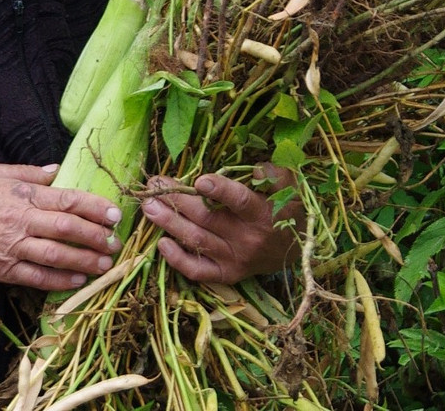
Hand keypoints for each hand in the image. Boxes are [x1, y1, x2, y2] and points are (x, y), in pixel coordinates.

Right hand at [0, 163, 121, 291]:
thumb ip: (28, 172)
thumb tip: (56, 170)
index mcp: (23, 195)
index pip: (67, 200)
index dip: (95, 207)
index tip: (115, 214)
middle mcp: (22, 222)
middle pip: (68, 229)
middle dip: (96, 237)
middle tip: (115, 242)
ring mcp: (13, 248)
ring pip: (57, 256)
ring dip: (85, 261)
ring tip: (105, 264)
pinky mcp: (4, 270)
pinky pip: (37, 278)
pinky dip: (60, 280)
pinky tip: (77, 280)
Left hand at [139, 165, 299, 283]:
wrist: (296, 251)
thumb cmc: (287, 210)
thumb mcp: (289, 187)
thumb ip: (275, 175)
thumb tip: (257, 169)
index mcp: (263, 215)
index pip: (240, 202)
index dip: (220, 191)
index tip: (200, 180)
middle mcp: (247, 240)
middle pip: (207, 219)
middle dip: (178, 200)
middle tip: (154, 185)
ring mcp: (235, 259)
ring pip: (198, 241)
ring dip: (169, 224)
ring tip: (148, 207)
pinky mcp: (227, 274)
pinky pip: (199, 271)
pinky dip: (178, 260)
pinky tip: (161, 244)